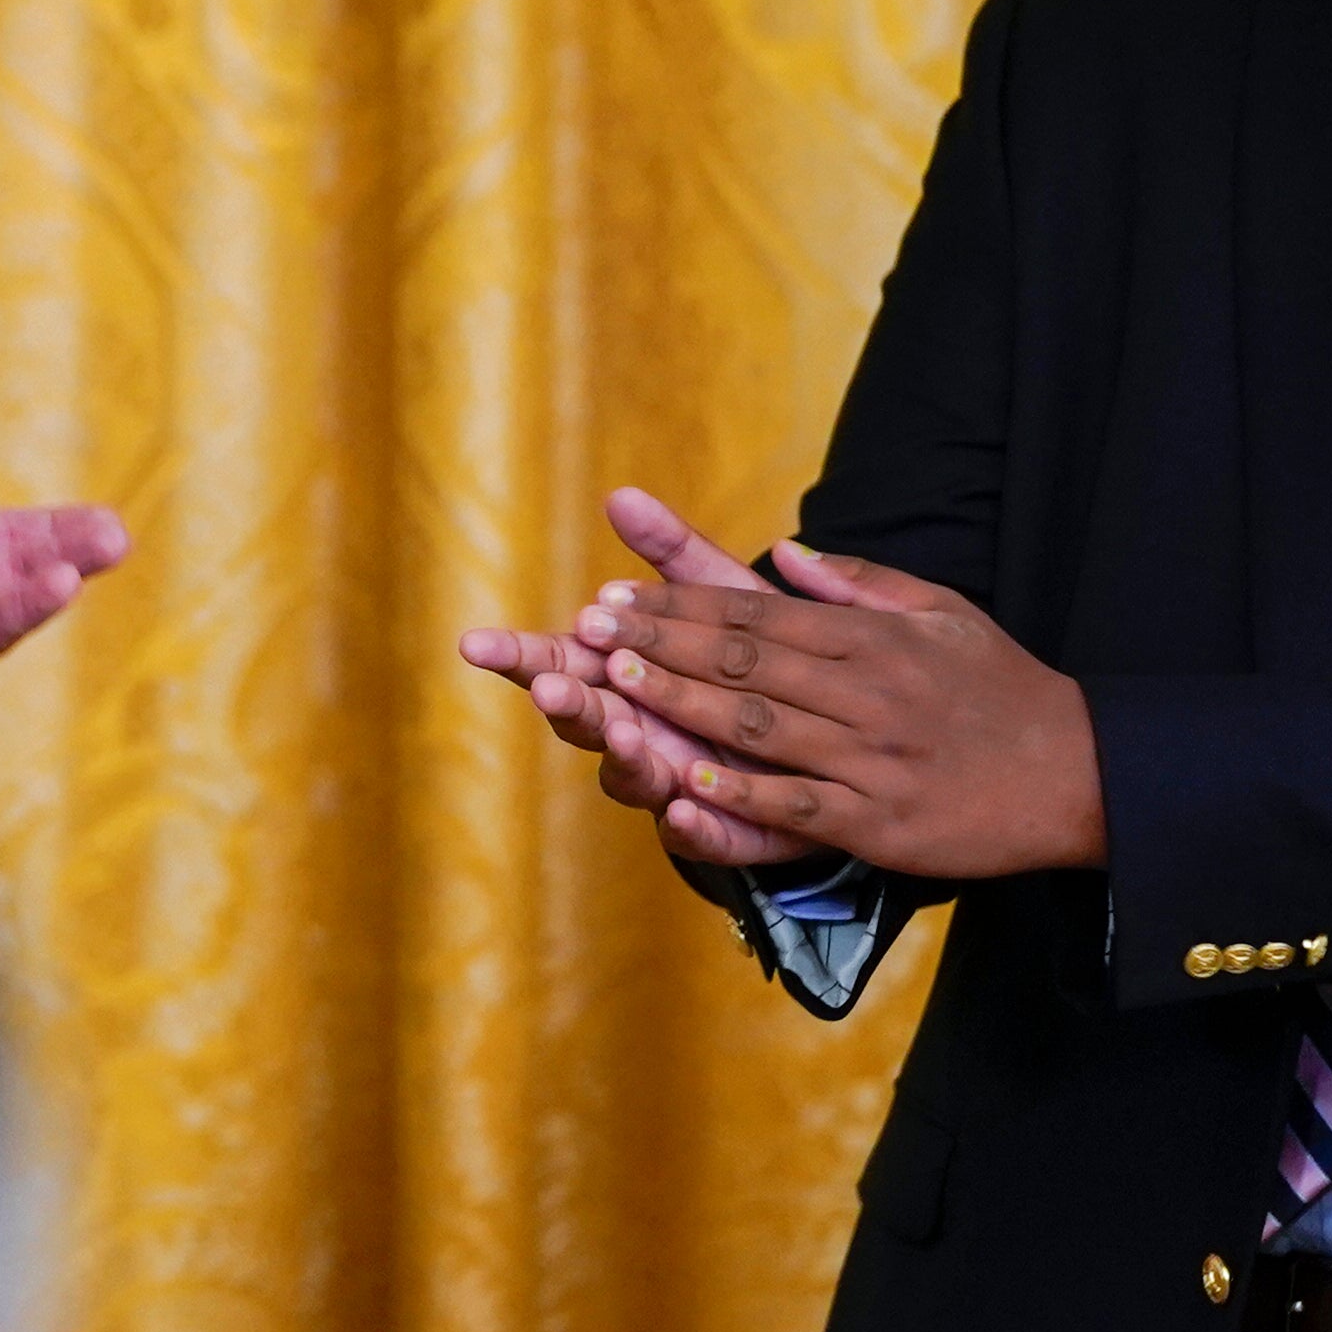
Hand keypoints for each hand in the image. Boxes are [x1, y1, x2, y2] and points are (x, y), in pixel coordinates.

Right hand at [459, 490, 784, 853]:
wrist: (852, 730)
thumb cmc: (771, 661)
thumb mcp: (728, 597)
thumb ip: (674, 553)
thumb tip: (621, 494)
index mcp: (630, 676)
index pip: (564, 659)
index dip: (520, 655)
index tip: (479, 642)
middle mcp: (643, 731)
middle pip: (588, 721)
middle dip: (567, 704)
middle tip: (553, 685)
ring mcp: (681, 783)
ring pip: (636, 778)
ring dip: (624, 757)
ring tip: (628, 733)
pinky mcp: (733, 828)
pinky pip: (707, 837)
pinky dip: (693, 828)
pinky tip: (687, 809)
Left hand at [585, 541, 1103, 878]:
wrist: (1078, 773)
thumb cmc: (1001, 690)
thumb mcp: (941, 612)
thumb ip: (859, 582)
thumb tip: (786, 551)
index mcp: (872, 638)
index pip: (757, 614)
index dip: (680, 604)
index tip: (618, 593)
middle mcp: (866, 691)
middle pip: (746, 661)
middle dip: (660, 642)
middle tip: (588, 627)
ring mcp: (872, 757)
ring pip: (760, 725)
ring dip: (681, 705)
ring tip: (614, 684)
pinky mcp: (882, 820)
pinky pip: (799, 804)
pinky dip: (741, 794)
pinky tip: (686, 783)